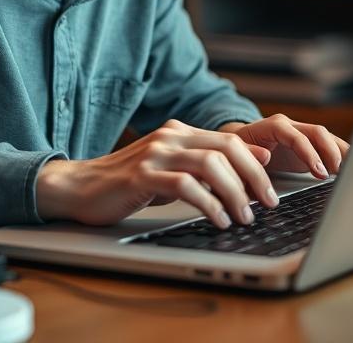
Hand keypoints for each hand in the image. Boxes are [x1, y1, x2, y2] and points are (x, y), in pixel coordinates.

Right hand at [36, 119, 277, 228]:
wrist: (80, 187)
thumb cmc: (128, 183)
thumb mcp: (173, 169)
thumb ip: (207, 164)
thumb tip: (255, 160)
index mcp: (180, 132)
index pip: (230, 141)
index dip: (256, 165)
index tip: (272, 191)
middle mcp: (170, 137)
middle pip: (226, 149)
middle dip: (253, 177)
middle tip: (268, 204)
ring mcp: (156, 154)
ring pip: (210, 165)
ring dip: (234, 193)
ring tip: (244, 216)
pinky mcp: (142, 175)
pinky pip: (185, 186)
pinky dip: (208, 204)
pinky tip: (217, 220)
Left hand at [219, 114, 349, 177]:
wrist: (242, 142)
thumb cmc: (240, 150)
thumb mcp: (239, 153)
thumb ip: (250, 156)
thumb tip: (264, 159)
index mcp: (273, 126)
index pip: (296, 136)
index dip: (309, 154)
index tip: (319, 172)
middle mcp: (290, 125)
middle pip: (317, 132)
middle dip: (330, 152)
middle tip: (339, 172)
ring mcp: (301, 132)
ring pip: (326, 137)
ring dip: (340, 153)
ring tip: (350, 171)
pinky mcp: (309, 143)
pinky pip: (329, 145)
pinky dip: (341, 155)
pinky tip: (351, 167)